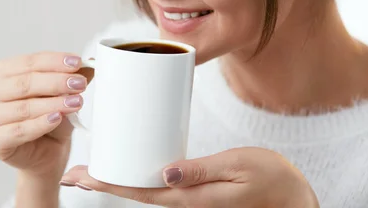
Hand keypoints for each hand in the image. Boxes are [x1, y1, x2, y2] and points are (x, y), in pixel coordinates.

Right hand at [0, 52, 92, 177]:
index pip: (29, 62)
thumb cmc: (51, 119)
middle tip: (79, 84)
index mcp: (3, 72)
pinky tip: (57, 118)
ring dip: (52, 104)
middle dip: (55, 82)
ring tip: (75, 102)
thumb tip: (89, 63)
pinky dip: (40, 123)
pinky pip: (17, 130)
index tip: (77, 63)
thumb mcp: (64, 93)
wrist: (48, 153)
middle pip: (24, 83)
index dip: (54, 61)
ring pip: (22, 107)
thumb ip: (72, 77)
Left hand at [61, 147, 318, 207]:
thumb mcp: (239, 167)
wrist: (292, 196)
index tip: (82, 177)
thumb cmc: (271, 179)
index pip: (140, 193)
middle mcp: (186, 201)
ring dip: (118, 180)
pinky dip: (139, 176)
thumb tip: (165, 172)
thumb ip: (202, 171)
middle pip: (135, 193)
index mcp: (192, 198)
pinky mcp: (197, 190)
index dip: (109, 184)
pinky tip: (132, 167)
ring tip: (95, 169)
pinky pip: (161, 185)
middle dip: (104, 183)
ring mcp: (191, 198)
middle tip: (75, 174)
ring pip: (145, 191)